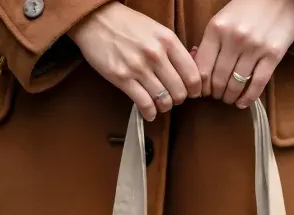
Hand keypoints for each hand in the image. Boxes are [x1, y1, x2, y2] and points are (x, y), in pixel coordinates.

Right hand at [72, 2, 200, 121]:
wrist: (97, 21)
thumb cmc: (127, 25)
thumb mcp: (157, 30)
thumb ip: (172, 49)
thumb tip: (187, 70)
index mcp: (168, 41)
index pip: (192, 73)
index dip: (195, 88)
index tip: (192, 92)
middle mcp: (156, 55)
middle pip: (179, 89)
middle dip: (179, 99)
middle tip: (175, 99)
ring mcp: (138, 68)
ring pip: (163, 99)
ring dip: (164, 107)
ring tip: (161, 105)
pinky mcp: (121, 78)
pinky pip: (143, 103)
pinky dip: (149, 113)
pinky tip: (149, 114)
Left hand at [195, 0, 293, 107]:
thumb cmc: (248, 8)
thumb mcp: (222, 20)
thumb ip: (209, 43)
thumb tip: (194, 68)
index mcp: (216, 30)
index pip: (200, 69)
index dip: (199, 86)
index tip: (200, 92)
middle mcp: (233, 39)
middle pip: (217, 79)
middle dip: (214, 94)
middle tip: (216, 96)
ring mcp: (254, 47)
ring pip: (236, 84)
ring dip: (230, 97)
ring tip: (228, 98)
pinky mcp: (274, 54)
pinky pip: (258, 83)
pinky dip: (248, 98)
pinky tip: (242, 103)